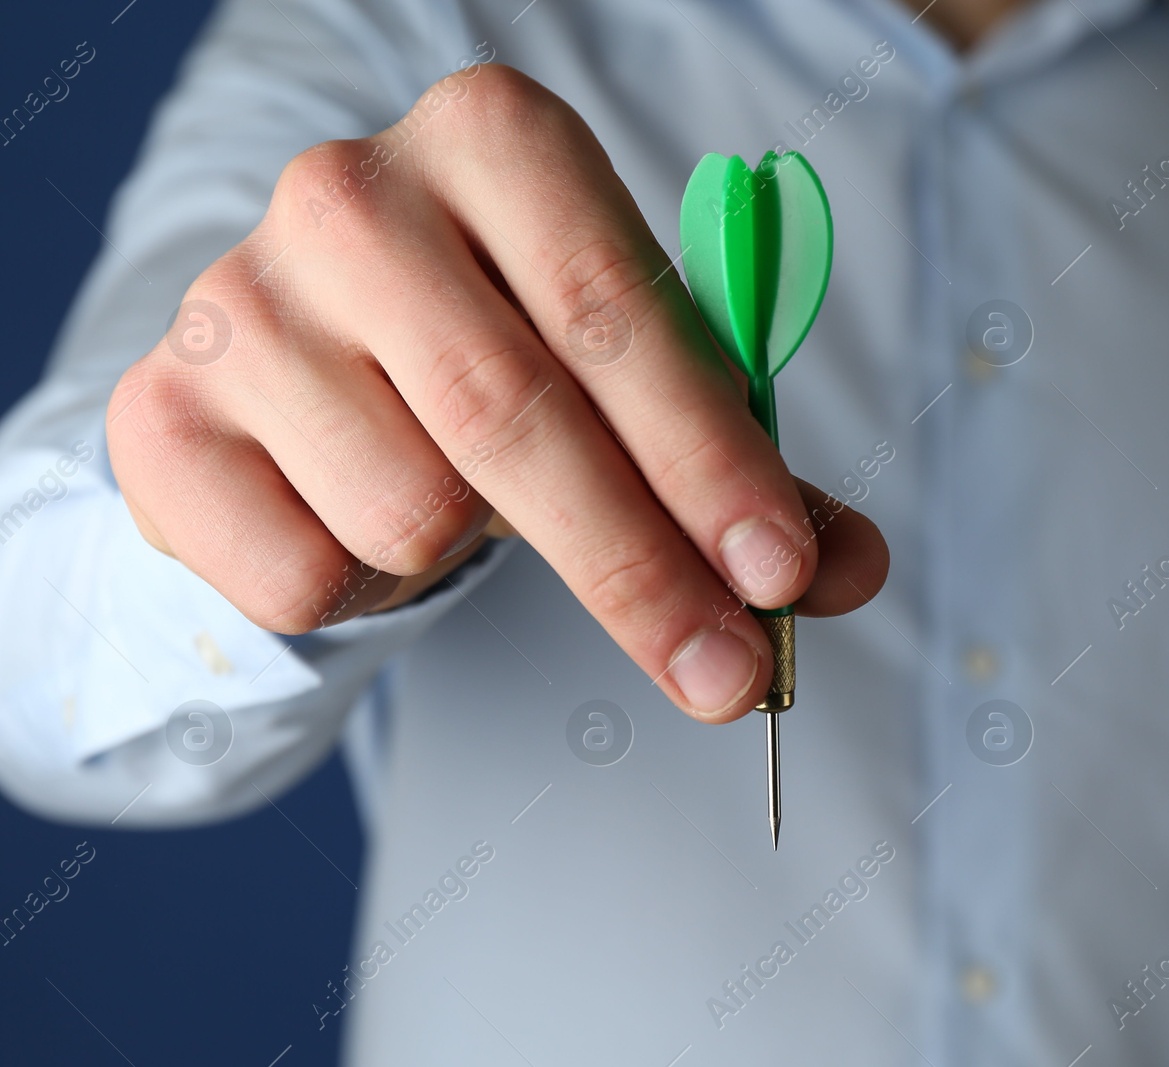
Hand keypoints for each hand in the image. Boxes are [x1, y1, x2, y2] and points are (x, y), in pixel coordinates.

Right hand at [107, 64, 888, 722]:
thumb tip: (845, 568)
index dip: (706, 455)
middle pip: (514, 416)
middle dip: (638, 569)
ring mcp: (238, 300)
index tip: (780, 577)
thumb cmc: (496, 363)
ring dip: (469, 555)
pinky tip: (355, 521)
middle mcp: (352, 196)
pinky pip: (302, 573)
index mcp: (495, 144)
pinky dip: (364, 589)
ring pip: (409, 509)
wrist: (303, 379)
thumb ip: (738, 467)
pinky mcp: (160, 415)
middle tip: (725, 674)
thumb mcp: (626, 385)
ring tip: (457, 504)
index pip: (614, 310)